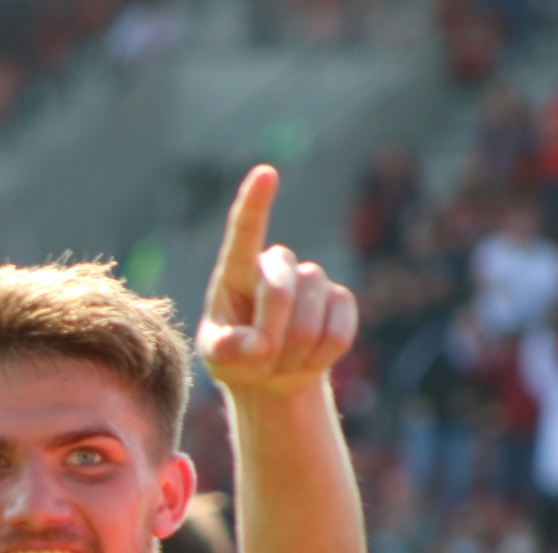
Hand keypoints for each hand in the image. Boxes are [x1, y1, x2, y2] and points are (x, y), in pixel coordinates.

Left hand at [199, 165, 357, 397]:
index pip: (244, 233)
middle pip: (278, 293)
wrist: (271, 375)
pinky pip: (337, 335)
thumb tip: (258, 345)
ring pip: (310, 323)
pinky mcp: (341, 300)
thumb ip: (226, 349)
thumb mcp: (216, 357)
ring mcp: (312, 280)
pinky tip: (306, 359)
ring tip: (278, 360)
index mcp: (237, 272)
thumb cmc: (236, 357)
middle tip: (259, 360)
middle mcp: (277, 266)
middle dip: (268, 334)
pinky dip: (318, 359)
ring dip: (291, 355)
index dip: (255, 204)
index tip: (264, 173)